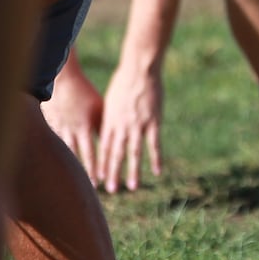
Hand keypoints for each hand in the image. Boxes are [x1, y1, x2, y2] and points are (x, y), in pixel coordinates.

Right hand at [41, 55, 103, 175]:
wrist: (61, 79)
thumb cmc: (84, 91)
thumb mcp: (99, 107)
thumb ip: (104, 124)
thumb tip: (114, 139)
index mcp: (85, 127)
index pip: (92, 152)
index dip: (96, 168)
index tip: (100, 182)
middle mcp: (71, 131)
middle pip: (78, 156)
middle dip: (85, 172)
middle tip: (90, 187)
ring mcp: (58, 129)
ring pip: (64, 152)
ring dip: (69, 165)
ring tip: (71, 179)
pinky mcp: (48, 125)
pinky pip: (51, 143)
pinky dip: (53, 154)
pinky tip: (52, 163)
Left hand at [94, 64, 163, 192]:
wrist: (139, 69)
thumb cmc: (124, 81)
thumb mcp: (111, 100)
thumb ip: (110, 117)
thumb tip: (107, 128)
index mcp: (110, 121)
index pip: (104, 148)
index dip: (102, 164)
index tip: (100, 178)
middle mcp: (122, 126)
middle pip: (116, 154)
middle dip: (113, 173)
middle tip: (111, 190)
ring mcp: (138, 125)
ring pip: (134, 153)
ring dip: (132, 171)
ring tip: (132, 187)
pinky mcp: (153, 122)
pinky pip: (154, 144)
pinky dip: (156, 159)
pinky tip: (158, 171)